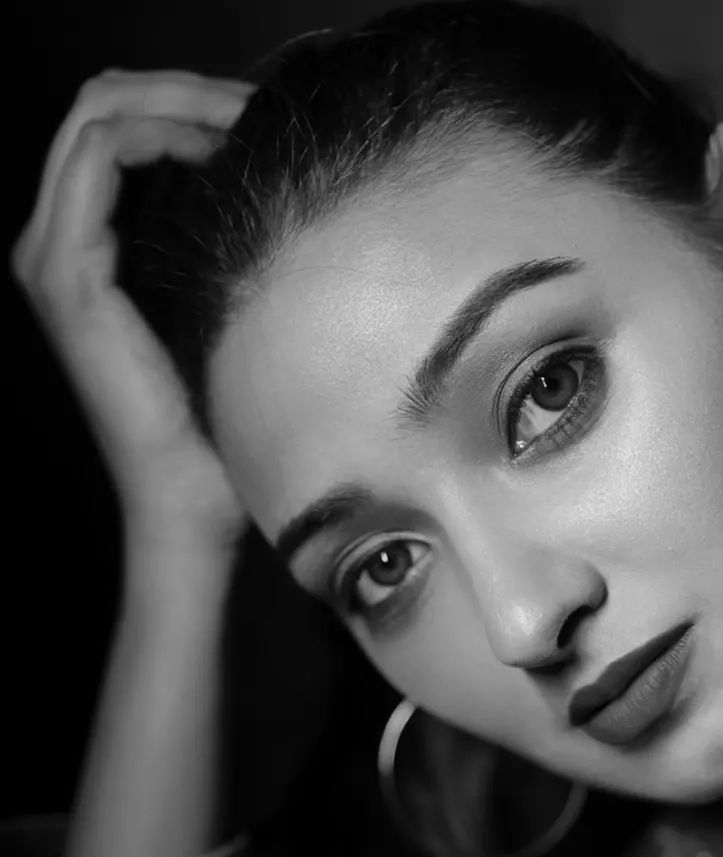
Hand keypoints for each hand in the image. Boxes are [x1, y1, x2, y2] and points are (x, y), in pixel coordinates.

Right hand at [12, 70, 253, 557]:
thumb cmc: (219, 426)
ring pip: (96, 114)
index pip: (118, 128)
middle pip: (100, 105)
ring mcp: (53, 257)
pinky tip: (223, 147)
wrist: (192, 503)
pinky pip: (102, 156)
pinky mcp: (70, 276)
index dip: (187, 101)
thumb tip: (270, 178)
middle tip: (260, 101)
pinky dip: (163, 130)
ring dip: (178, 98)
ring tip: (249, 116)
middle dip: (184, 86)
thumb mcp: (223, 314)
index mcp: (87, 250)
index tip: (262, 117)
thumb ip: (217, 243)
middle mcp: (56, 244)